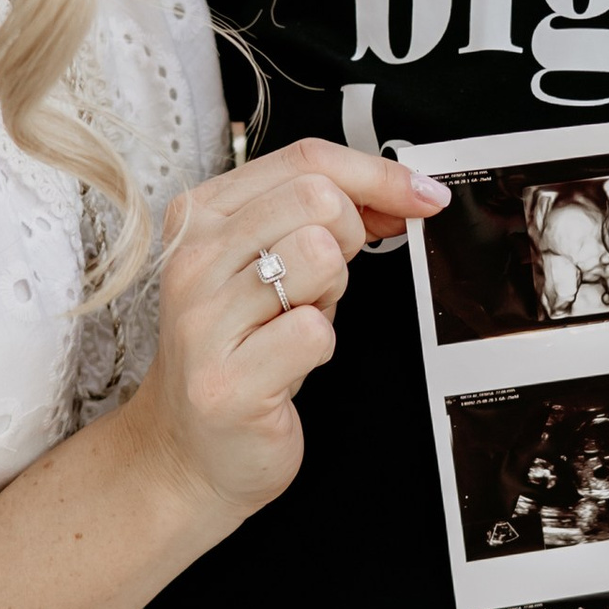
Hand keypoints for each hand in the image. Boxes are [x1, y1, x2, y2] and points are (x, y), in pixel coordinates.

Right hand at [136, 136, 447, 521]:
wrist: (188, 449)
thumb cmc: (237, 352)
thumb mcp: (265, 265)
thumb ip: (317, 219)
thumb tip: (402, 191)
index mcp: (200, 217)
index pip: (305, 159)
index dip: (378, 174)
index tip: (421, 197)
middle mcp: (193, 259)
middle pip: (318, 199)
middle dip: (349, 239)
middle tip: (324, 283)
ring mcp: (205, 321)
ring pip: (319, 256)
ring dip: (332, 294)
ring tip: (298, 321)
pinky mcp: (229, 380)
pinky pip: (315, 333)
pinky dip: (320, 349)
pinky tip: (289, 363)